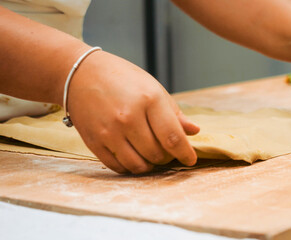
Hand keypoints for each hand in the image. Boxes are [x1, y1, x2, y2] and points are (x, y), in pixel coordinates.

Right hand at [67, 51, 199, 173]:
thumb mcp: (153, 87)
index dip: (185, 153)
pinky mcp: (94, 142)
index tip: (190, 160)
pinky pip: (118, 167)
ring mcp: (109, 132)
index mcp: (149, 100)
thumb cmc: (122, 79)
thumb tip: (194, 131)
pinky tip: (134, 156)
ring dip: (150, 165)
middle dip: (167, 157)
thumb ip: (174, 113)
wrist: (79, 74)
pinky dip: (130, 167)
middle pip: (157, 154)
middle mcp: (128, 117)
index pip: (173, 137)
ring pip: (139, 166)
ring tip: (151, 154)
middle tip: (167, 150)